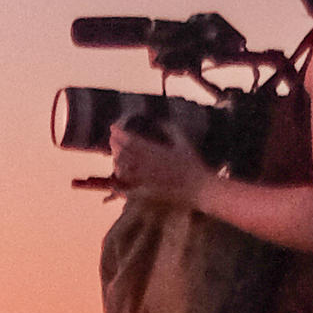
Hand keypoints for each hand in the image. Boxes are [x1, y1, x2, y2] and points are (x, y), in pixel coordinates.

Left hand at [98, 118, 217, 211]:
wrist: (201, 189)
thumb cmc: (195, 166)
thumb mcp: (184, 143)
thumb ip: (171, 129)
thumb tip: (160, 120)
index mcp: (157, 150)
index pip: (131, 139)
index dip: (119, 132)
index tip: (113, 127)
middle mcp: (150, 164)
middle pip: (124, 151)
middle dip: (115, 144)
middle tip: (111, 139)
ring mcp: (148, 178)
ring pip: (123, 167)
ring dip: (116, 159)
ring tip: (115, 154)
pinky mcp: (148, 192)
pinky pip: (128, 185)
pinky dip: (120, 179)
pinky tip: (117, 174)